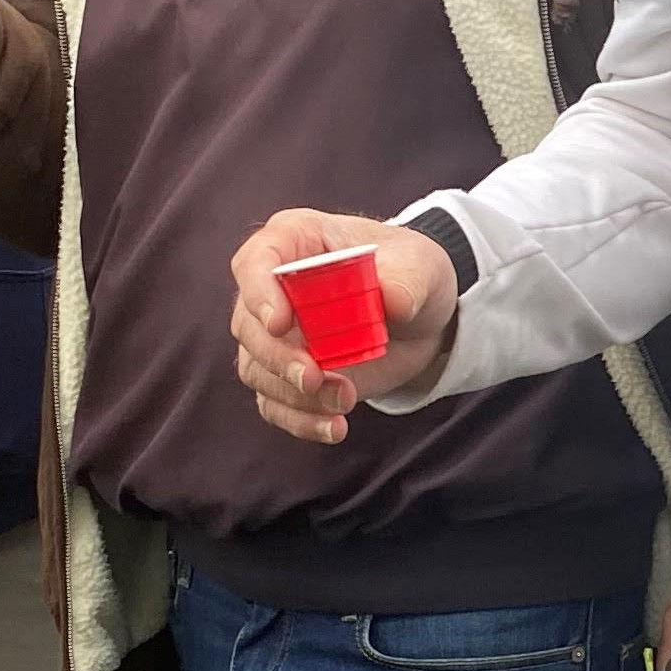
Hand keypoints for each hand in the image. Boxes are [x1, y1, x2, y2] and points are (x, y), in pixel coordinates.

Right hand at [230, 212, 459, 441]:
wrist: (423, 317)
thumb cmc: (411, 273)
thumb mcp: (422, 267)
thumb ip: (407, 281)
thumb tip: (394, 301)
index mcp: (294, 242)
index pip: (256, 261)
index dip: (259, 291)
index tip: (279, 323)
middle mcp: (273, 288)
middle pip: (248, 325)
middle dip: (276, 358)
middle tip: (313, 378)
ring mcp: (276, 336)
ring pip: (257, 370)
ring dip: (294, 394)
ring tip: (345, 399)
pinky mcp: (288, 375)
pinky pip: (275, 403)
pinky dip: (301, 420)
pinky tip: (335, 428)